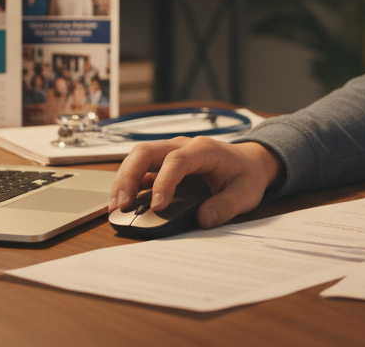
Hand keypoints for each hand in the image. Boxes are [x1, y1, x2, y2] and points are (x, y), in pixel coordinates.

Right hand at [109, 137, 282, 228]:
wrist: (250, 162)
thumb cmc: (246, 174)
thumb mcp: (246, 192)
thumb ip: (227, 206)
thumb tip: (204, 219)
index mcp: (204, 149)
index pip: (177, 160)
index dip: (164, 182)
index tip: (157, 206)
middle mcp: (183, 146)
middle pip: (147, 152)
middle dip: (129, 176)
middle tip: (121, 205)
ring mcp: (171, 152)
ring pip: (138, 157)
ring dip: (123, 179)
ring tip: (115, 206)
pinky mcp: (164, 164)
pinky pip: (141, 169)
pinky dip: (128, 183)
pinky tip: (121, 202)